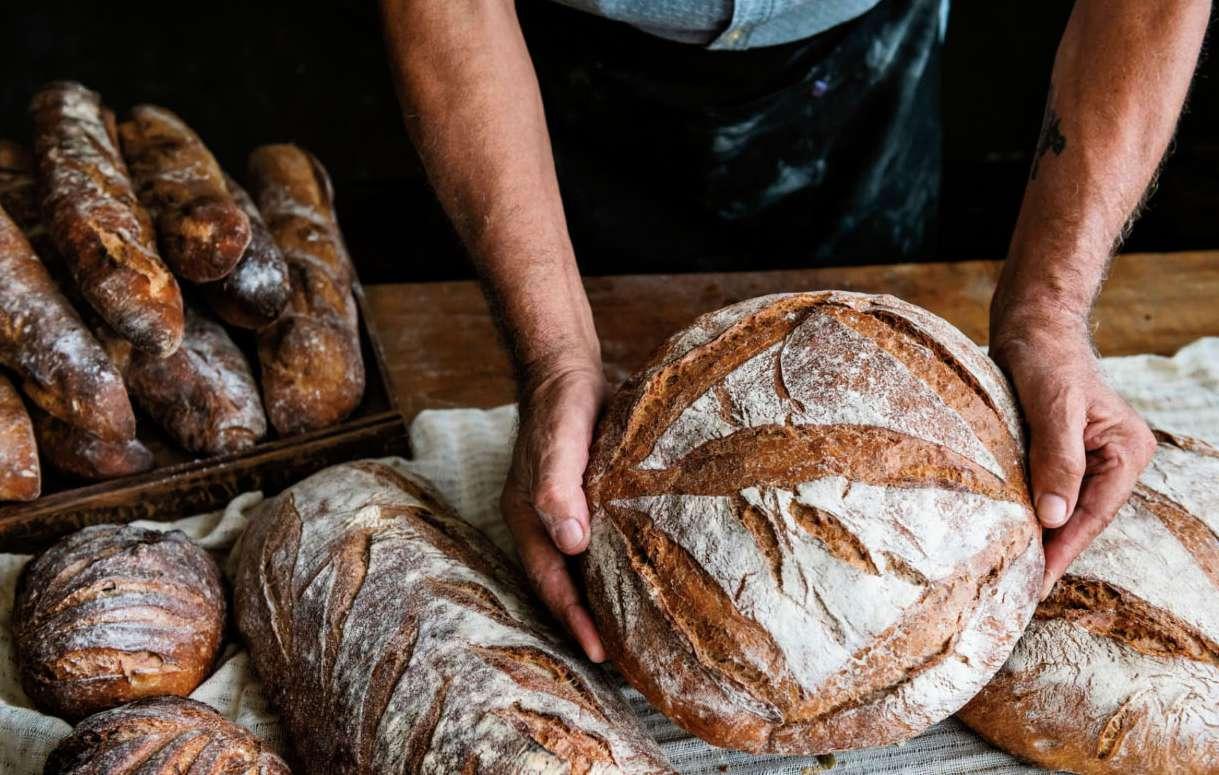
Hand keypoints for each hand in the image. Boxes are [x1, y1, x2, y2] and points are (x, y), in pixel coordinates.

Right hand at [500, 361, 608, 661]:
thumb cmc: (561, 406)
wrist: (568, 369)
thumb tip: (571, 543)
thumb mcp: (560, 442)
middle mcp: (544, 523)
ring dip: (602, 599)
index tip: (601, 654)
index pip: (551, 583)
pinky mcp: (588, 499)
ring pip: (581, 569)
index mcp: (528, 519)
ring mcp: (564, 513)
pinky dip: (615, 567)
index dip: (574, 620)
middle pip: (562, 585)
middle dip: (587, 622)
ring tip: (634, 633)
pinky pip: (599, 544)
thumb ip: (560, 488)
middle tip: (623, 660)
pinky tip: (642, 577)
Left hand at [991, 316, 1156, 598]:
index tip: (1036, 581)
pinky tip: (1010, 533)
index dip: (1064, 549)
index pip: (1094, 513)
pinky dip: (1031, 512)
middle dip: (1052, 550)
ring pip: (1064, 508)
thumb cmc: (1045, 357)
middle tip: (1016, 588)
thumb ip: (1057, 459)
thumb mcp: (1052, 406)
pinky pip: (1049, 492)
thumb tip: (1054, 517)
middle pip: (1081, 517)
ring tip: (1011, 571)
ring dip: (1040, 535)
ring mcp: (1091, 458)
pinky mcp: (1063, 454)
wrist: (1031, 325)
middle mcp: (1115, 459)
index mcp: (1126, 450)